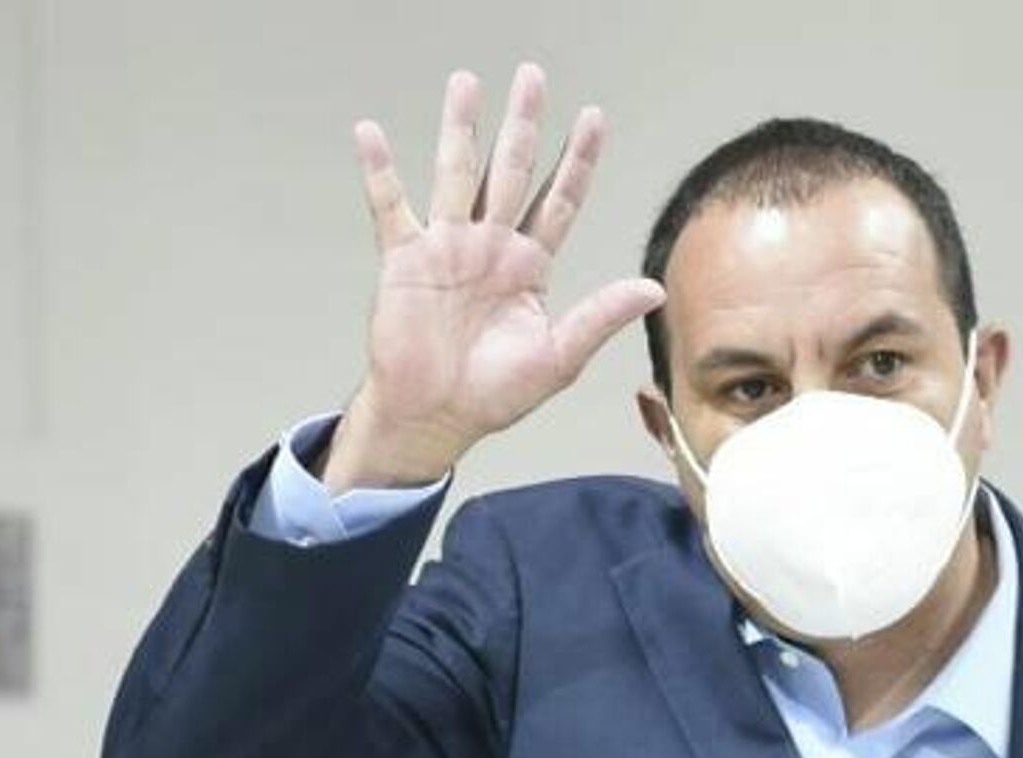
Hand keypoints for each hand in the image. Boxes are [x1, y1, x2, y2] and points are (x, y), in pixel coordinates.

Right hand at [326, 63, 665, 488]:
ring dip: (459, 129)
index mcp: (529, 267)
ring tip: (466, 84)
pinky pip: (390, 205)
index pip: (559, 200)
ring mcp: (446, 247)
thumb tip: (653, 286)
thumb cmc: (496, 395)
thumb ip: (601, 315)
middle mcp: (490, 246)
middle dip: (522, 124)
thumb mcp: (559, 357)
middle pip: (509, 171)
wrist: (438, 416)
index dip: (577, 160)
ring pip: (456, 173)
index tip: (594, 118)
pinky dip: (378, 171)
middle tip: (532, 76)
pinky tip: (370, 133)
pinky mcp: (404, 259)